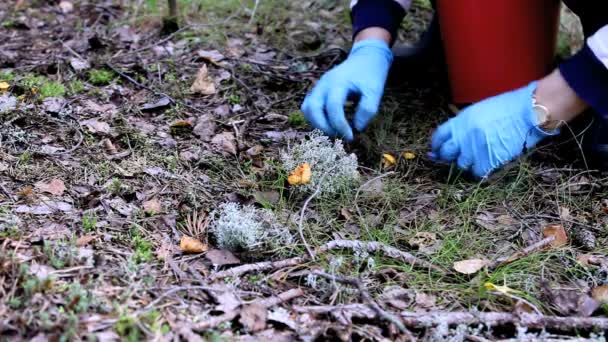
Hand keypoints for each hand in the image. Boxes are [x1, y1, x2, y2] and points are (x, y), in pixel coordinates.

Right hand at [301, 38, 392, 140]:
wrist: (365, 58)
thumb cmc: (371, 75)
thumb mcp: (375, 91)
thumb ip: (368, 109)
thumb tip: (357, 128)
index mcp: (338, 82)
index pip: (333, 107)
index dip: (340, 125)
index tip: (351, 136)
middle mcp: (324, 84)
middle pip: (313, 108)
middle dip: (324, 127)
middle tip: (339, 136)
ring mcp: (318, 86)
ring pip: (307, 109)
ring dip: (317, 124)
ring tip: (334, 132)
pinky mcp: (317, 91)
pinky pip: (308, 107)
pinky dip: (314, 119)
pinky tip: (328, 125)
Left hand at [430, 82, 556, 177]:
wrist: (528, 111)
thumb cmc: (508, 108)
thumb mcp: (479, 110)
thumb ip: (464, 124)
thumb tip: (455, 139)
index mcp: (460, 120)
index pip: (439, 136)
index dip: (436, 146)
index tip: (436, 151)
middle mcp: (464, 134)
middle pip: (446, 153)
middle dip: (449, 157)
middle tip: (457, 158)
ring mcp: (475, 147)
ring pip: (461, 164)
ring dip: (468, 164)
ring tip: (480, 157)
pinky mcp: (488, 158)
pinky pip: (477, 172)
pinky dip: (482, 170)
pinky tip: (489, 164)